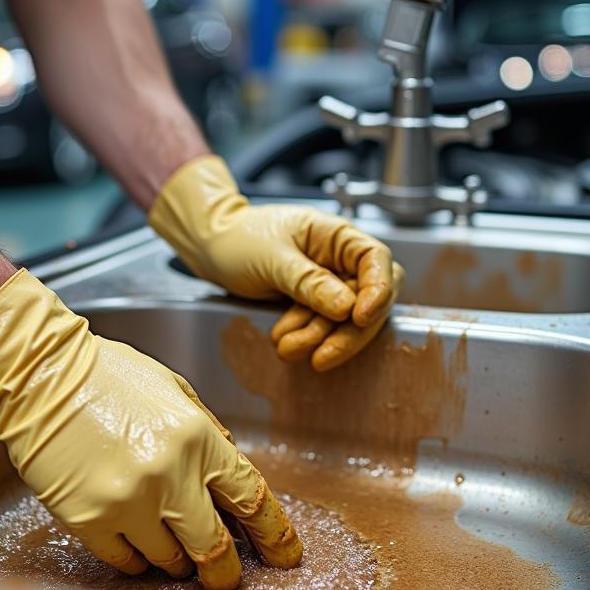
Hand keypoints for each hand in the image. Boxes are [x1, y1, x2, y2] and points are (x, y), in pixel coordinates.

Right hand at [0, 269, 301, 589]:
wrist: (41, 374)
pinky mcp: (89, 520)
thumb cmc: (107, 376)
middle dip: (225, 572)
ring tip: (162, 534)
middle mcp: (169, 475)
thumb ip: (209, 434)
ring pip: (169, 561)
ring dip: (175, 559)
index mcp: (197, 438)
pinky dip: (136, 558)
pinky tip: (131, 535)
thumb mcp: (174, 390)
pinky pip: (126, 562)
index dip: (274, 535)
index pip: (252, 499)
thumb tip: (231, 478)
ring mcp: (128, 502)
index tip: (284, 555)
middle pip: (214, 548)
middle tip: (223, 576)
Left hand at [148, 156, 399, 367]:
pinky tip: (285, 342)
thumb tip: (347, 307)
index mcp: (336, 234)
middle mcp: (339, 258)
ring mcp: (328, 282)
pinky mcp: (312, 302)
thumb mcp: (272, 258)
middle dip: (348, 331)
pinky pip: (321, 324)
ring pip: (343, 318)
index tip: (361, 317)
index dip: (378, 289)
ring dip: (320, 338)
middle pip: (367, 297)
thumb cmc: (239, 237)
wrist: (211, 247)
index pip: (376, 259)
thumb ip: (309, 282)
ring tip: (287, 348)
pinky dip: (307, 337)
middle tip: (324, 355)